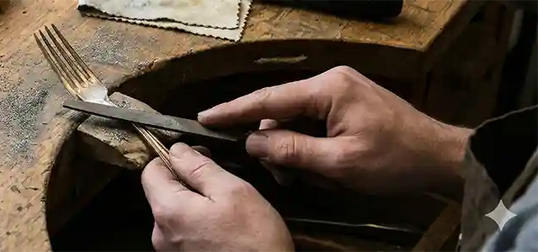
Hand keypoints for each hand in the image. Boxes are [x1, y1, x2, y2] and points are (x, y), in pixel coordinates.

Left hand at [143, 143, 292, 251]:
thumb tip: (177, 149)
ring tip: (224, 208)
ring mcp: (170, 248)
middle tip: (219, 182)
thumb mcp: (233, 191)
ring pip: (174, 210)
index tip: (198, 156)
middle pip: (161, 191)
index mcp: (168, 210)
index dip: (173, 157)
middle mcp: (160, 231)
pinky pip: (183, 229)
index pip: (151, 170)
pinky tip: (222, 225)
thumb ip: (200, 167)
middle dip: (186, 180)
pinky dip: (198, 221)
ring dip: (194, 202)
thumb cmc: (253, 240)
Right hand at [197, 66, 471, 193]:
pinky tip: (320, 168)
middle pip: (280, 112)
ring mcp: (339, 90)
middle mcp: (331, 81)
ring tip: (310, 177)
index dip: (234, 111)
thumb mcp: (340, 163)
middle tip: (284, 176)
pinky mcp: (346, 103)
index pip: (268, 99)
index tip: (205, 118)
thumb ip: (291, 150)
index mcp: (328, 89)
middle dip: (276, 146)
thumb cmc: (396, 160)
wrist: (440, 158)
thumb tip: (253, 141)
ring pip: (295, 121)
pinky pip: (312, 123)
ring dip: (295, 151)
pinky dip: (310, 147)